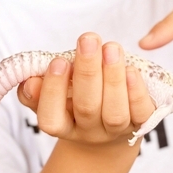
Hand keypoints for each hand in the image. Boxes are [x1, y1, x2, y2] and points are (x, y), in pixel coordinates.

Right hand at [17, 32, 153, 144]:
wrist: (109, 126)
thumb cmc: (74, 99)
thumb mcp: (52, 96)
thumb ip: (36, 90)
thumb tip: (30, 81)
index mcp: (63, 126)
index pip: (51, 118)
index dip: (53, 92)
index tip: (58, 61)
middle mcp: (89, 132)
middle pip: (86, 108)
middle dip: (87, 72)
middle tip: (88, 40)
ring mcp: (116, 130)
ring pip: (114, 112)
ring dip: (113, 77)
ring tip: (111, 47)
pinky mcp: (142, 122)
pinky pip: (141, 112)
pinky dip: (136, 91)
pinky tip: (132, 69)